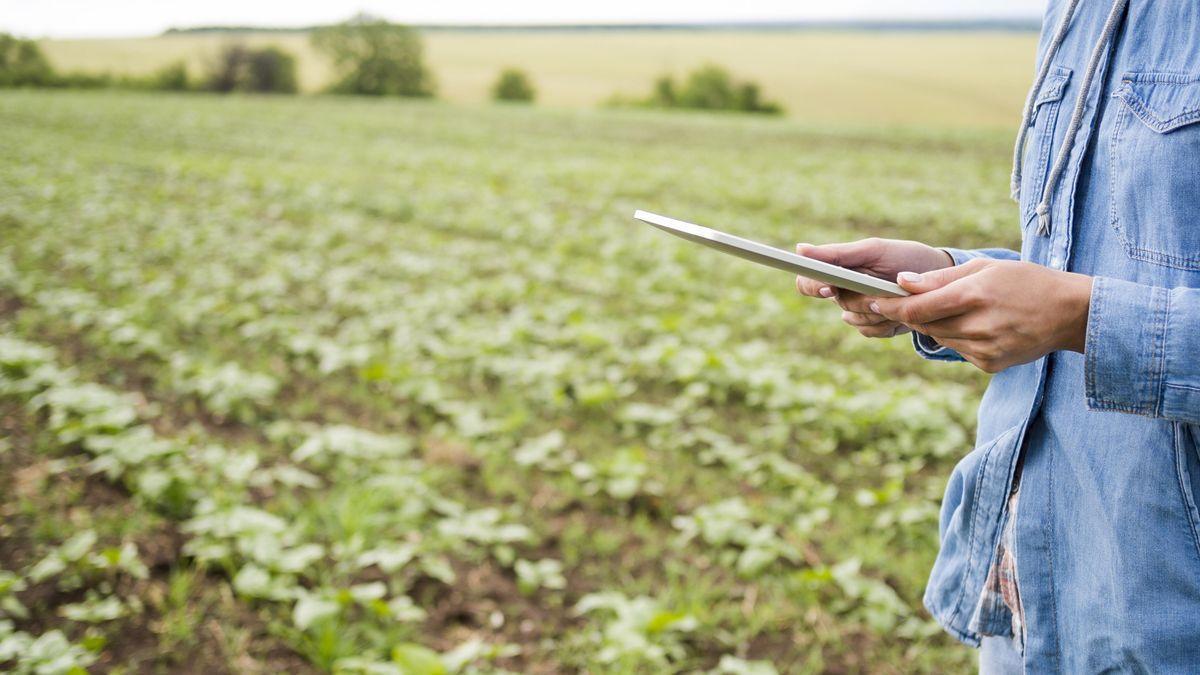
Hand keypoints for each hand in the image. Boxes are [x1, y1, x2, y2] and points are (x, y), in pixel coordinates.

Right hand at [794, 238, 953, 337]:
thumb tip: (800, 249)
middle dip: (864, 298)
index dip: (814, 286)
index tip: (830, 287)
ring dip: (879, 310)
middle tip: (885, 291)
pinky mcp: (873, 327)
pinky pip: (870, 331)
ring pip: (855, 319)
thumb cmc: (905, 258)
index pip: (807, 282)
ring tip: (900, 296)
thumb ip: (837, 254)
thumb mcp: (873, 250)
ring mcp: (858, 310)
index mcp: (838, 270)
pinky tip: (900, 311)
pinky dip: (887, 323)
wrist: (939, 279)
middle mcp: (843, 291)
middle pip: (839, 302)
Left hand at [869, 259, 1092, 372]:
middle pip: (924, 324)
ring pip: (939, 338)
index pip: (917, 308)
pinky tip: (974, 325)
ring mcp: (984, 349)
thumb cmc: (1026, 282)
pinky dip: (956, 337)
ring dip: (933, 325)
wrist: (1070, 313)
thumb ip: (941, 277)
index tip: (872, 300)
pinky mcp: (989, 364)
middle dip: (909, 314)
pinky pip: (958, 350)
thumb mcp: (985, 267)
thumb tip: (903, 281)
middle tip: (895, 302)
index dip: (890, 306)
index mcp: (974, 295)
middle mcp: (977, 325)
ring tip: (949, 309)